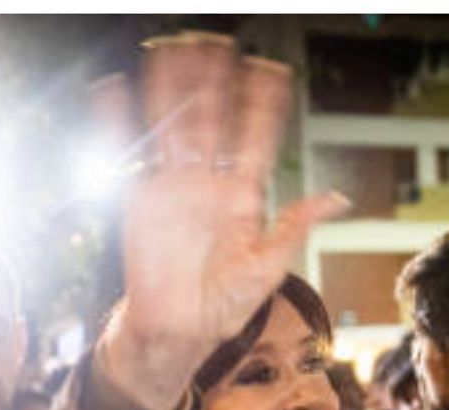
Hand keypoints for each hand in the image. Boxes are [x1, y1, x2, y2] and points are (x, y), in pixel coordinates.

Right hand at [93, 34, 349, 409]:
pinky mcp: (140, 200)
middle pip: (213, 119)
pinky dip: (116, 121)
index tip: (270, 70)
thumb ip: (294, 228)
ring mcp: (173, 187)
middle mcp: (208, 182)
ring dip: (172, 88)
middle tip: (217, 40)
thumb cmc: (224, 304)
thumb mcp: (268, 269)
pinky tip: (112, 88)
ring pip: (173, 125)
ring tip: (173, 47)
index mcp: (243, 195)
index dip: (262, 105)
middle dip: (214, 81)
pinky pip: (126, 154)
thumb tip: (336, 198)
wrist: (178, 328)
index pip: (255, 138)